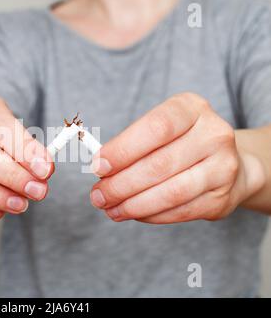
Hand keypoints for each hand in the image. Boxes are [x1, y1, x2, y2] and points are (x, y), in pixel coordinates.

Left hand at [90, 93, 254, 223]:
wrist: (228, 163)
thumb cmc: (180, 143)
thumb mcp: (159, 130)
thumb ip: (131, 145)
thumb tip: (100, 169)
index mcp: (192, 108)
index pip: (156, 128)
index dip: (123, 150)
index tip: (97, 166)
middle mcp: (214, 135)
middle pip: (159, 164)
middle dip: (120, 185)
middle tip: (98, 196)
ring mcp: (223, 167)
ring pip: (171, 193)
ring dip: (133, 205)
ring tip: (111, 209)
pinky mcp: (222, 198)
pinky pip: (180, 211)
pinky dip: (151, 215)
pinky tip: (133, 213)